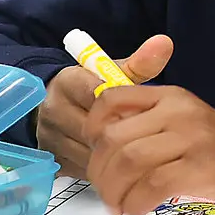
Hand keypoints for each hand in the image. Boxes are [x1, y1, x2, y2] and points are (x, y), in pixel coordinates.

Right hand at [35, 35, 174, 177]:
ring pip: (90, 153)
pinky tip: (117, 161)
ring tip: (132, 146)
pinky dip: (103, 169)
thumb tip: (165, 43)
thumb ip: (139, 63)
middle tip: (142, 132)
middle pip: (94, 129)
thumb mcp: (113, 72)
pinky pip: (83, 170)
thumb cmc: (93, 87)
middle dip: (121, 132)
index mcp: (68, 83)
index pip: (97, 97)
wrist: (58, 105)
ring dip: (113, 153)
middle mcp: (53, 109)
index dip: (124, 108)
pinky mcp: (52, 159)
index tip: (138, 111)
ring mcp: (49, 137)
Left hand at [86, 85, 214, 214]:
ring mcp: (193, 138)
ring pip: (128, 162)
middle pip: (113, 138)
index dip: (92, 130)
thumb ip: (150, 127)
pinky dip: (135, 203)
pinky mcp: (203, 167)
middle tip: (106, 195)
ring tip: (118, 207)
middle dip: (99, 173)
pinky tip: (137, 211)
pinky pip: (151, 186)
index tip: (95, 157)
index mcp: (171, 97)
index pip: (111, 100)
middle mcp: (179, 111)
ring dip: (113, 192)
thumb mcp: (187, 125)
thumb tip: (102, 151)